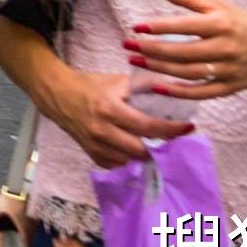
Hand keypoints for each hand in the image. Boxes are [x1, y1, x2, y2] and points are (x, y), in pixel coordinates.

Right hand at [40, 59, 189, 167]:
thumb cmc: (91, 86)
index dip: (171, 129)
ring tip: (160, 146)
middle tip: (176, 140)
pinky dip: (132, 160)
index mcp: (109, 109)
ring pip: (132, 160)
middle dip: (162, 147)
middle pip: (142, 149)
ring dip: (148, 155)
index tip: (188, 127)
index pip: (147, 125)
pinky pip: (120, 165)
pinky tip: (139, 150)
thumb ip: (143, 86)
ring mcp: (96, 146)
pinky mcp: (93, 156)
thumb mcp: (116, 81)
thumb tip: (172, 89)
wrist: (58, 96)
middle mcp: (102, 131)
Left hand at [128, 0, 246, 96]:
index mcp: (221, 24)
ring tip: (136, 61)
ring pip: (189, 73)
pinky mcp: (230, 87)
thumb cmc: (241, 23)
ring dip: (160, 69)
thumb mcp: (218, 5)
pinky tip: (158, 87)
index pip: (185, 26)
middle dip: (152, 50)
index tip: (136, 27)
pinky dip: (179, 93)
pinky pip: (202, 93)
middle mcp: (225, 47)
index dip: (159, 27)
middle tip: (128, 45)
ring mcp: (228, 70)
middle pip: (183, 52)